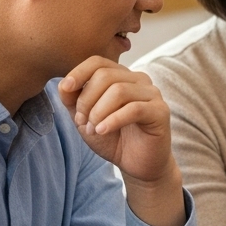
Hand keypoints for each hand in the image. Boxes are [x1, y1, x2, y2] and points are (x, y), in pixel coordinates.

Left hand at [58, 58, 183, 225]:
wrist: (137, 164)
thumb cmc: (114, 139)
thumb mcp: (85, 119)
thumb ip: (73, 100)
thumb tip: (64, 84)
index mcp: (122, 77)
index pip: (99, 62)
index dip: (79, 72)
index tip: (65, 89)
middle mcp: (140, 80)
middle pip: (106, 76)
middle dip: (86, 100)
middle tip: (82, 121)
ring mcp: (152, 94)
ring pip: (119, 91)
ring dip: (98, 112)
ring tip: (93, 129)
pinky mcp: (160, 112)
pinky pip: (134, 109)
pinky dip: (112, 120)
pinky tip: (103, 131)